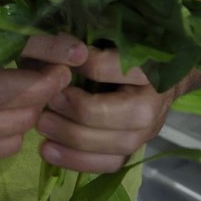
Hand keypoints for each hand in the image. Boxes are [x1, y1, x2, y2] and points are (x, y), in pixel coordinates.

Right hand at [0, 31, 87, 163]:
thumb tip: (58, 31)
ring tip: (38, 101)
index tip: (74, 52)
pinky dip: (5, 144)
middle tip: (59, 76)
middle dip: (38, 91)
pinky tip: (17, 124)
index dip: (43, 54)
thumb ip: (4, 17)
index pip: (0, 55)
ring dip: (23, 120)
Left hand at [34, 45, 177, 172]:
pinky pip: (110, 163)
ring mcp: (149, 129)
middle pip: (118, 113)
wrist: (158, 76)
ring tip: (42, 126)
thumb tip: (57, 48)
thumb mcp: (105, 37)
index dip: (81, 66)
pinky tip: (49, 152)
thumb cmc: (123, 50)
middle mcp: (155, 100)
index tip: (57, 63)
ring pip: (116, 144)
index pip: (113, 67)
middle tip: (47, 101)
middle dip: (77, 110)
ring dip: (73, 139)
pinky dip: (78, 161)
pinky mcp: (136, 149)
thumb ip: (82, 41)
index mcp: (150, 65)